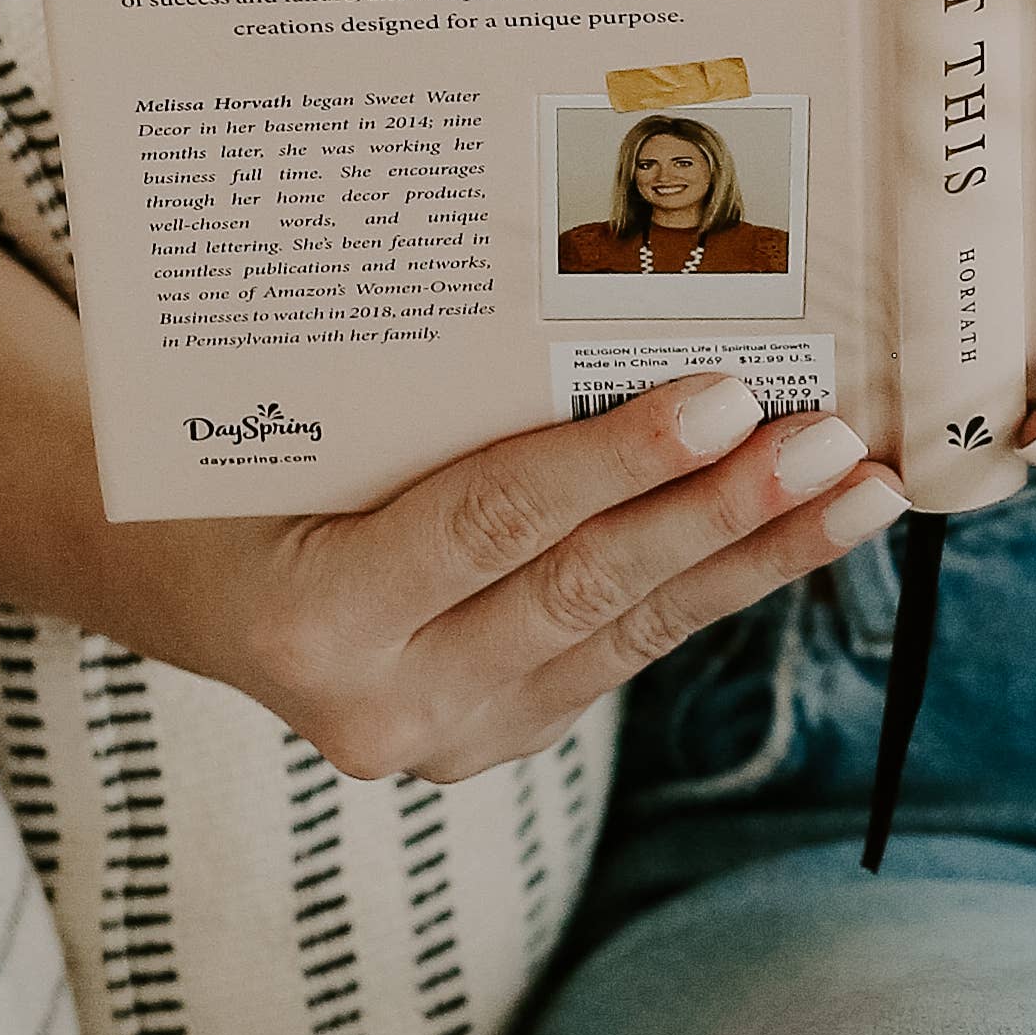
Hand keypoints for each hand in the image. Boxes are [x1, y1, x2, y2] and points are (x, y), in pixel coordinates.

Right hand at [155, 378, 905, 786]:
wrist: (174, 576)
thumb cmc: (225, 461)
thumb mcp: (284, 422)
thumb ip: (417, 401)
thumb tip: (598, 294)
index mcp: (308, 620)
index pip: (490, 522)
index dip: (613, 459)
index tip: (722, 392)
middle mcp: (381, 707)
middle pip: (585, 591)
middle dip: (723, 512)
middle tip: (831, 441)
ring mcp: (449, 739)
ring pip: (632, 634)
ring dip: (759, 557)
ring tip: (861, 491)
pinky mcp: (501, 737)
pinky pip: (625, 649)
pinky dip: (717, 583)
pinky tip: (801, 528)